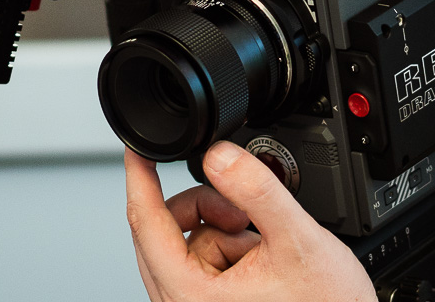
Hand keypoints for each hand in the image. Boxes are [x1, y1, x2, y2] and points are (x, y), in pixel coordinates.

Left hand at [125, 141, 376, 301]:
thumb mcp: (297, 239)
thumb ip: (257, 191)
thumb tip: (219, 156)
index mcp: (191, 296)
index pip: (146, 224)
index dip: (141, 178)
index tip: (138, 148)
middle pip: (162, 233)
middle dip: (204, 210)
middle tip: (240, 210)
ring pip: (185, 245)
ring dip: (221, 232)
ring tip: (261, 244)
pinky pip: (201, 262)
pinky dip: (227, 248)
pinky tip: (257, 256)